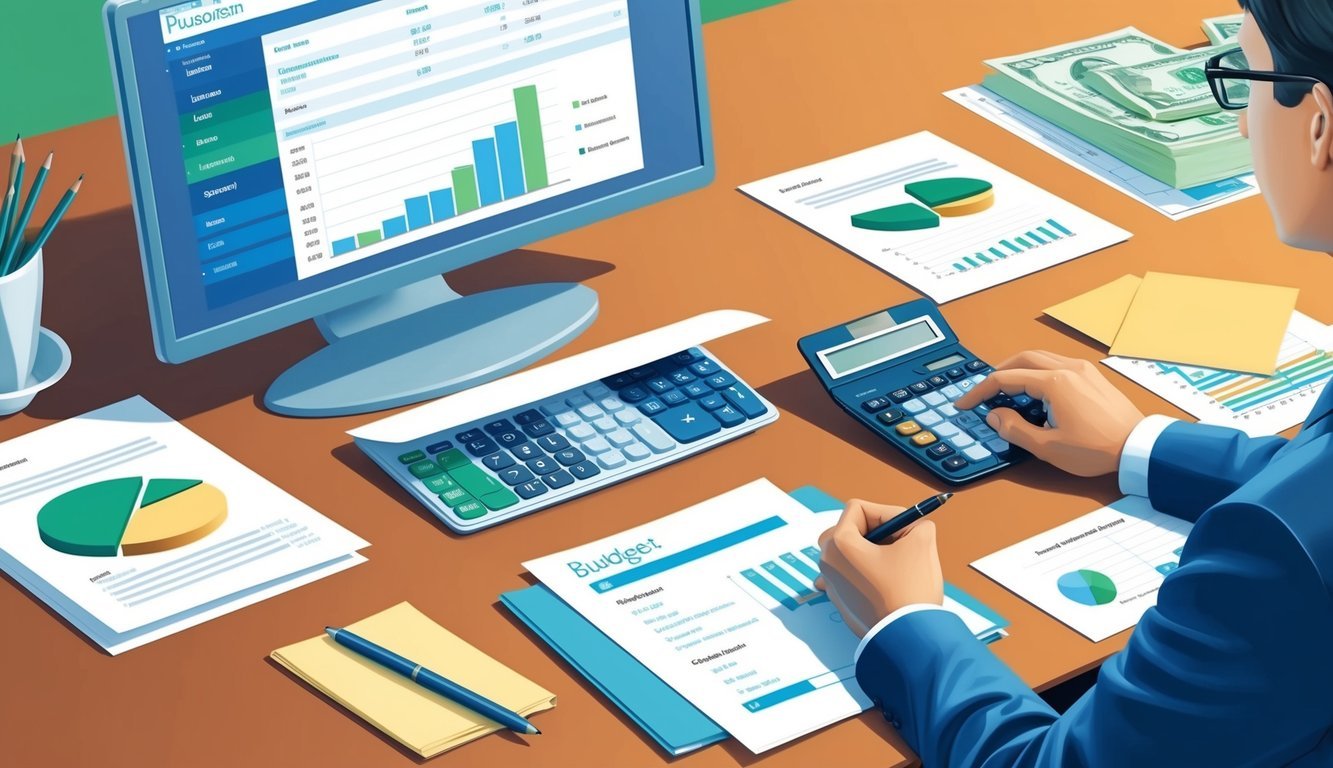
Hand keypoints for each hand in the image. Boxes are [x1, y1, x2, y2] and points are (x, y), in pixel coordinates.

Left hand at [815, 499, 943, 636]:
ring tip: (895, 565)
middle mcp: (827, 562)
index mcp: (838, 543)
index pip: (858, 509)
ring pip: (849, 553)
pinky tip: (883, 580)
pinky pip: (850, 576)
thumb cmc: (910, 590)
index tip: (905, 530)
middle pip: (848, 529)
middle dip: (874, 532)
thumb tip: (913, 525)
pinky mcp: (841, 602)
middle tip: (898, 544)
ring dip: (871, 552)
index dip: (886, 513)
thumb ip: (916, 523)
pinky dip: (866, 572)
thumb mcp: (921, 542)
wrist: (909, 639)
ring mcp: (832, 584)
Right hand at [954, 350, 1143, 476]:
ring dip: (1018, 369)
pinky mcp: (1092, 376)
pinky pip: (1056, 363)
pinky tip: (1035, 390)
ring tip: (1006, 389)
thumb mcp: (1048, 447)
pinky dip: (1037, 371)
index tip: (965, 403)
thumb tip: (995, 416)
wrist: (1138, 447)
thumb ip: (1015, 429)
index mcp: (1055, 383)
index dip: (980, 391)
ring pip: (1040, 357)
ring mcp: (1082, 370)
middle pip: (1022, 359)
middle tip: (983, 392)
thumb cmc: (1097, 449)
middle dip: (997, 373)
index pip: (1005, 379)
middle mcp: (1068, 368)